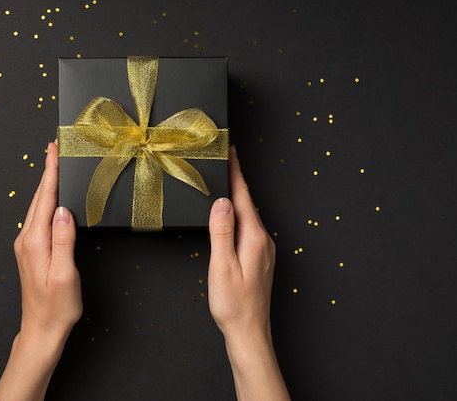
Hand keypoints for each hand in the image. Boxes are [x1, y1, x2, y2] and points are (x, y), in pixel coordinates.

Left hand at [0, 141, 80, 400]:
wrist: (40, 331)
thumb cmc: (56, 307)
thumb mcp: (64, 275)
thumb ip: (63, 240)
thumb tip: (63, 210)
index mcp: (35, 241)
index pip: (45, 199)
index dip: (50, 172)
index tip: (53, 150)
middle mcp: (26, 239)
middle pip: (38, 198)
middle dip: (47, 171)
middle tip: (53, 148)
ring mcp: (27, 245)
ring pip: (37, 207)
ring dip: (46, 185)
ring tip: (53, 166)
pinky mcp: (31, 252)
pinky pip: (38, 218)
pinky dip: (45, 201)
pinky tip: (51, 200)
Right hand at [207, 146, 288, 399]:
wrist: (249, 333)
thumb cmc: (234, 304)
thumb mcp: (222, 266)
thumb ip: (222, 232)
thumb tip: (222, 202)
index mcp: (254, 238)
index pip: (244, 198)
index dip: (237, 174)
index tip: (232, 153)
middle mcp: (263, 241)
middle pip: (248, 204)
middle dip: (236, 182)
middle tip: (225, 161)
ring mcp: (264, 251)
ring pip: (248, 217)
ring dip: (237, 199)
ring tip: (225, 183)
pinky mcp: (260, 259)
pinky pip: (248, 229)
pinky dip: (238, 216)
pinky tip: (230, 217)